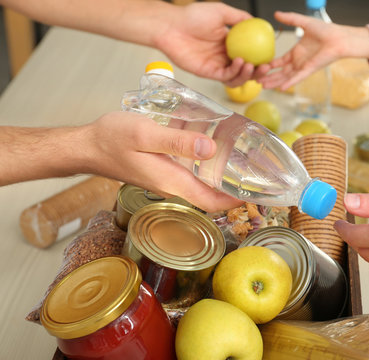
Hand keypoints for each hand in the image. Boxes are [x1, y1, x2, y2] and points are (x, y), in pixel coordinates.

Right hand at [80, 112, 242, 211]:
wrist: (88, 145)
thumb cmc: (112, 139)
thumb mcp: (146, 134)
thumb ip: (177, 142)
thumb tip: (210, 148)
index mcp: (171, 181)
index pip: (210, 201)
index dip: (234, 201)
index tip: (254, 193)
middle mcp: (171, 185)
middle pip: (209, 195)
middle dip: (232, 188)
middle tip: (253, 172)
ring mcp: (166, 180)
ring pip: (200, 184)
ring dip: (220, 177)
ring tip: (239, 159)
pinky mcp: (161, 171)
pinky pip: (189, 174)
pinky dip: (204, 166)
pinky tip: (211, 148)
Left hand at [150, 2, 262, 86]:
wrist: (171, 26)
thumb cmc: (191, 16)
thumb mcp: (220, 12)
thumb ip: (238, 18)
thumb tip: (256, 22)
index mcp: (229, 43)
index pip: (249, 54)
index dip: (261, 58)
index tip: (270, 56)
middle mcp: (224, 56)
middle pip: (246, 69)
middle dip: (258, 71)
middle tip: (266, 67)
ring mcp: (216, 65)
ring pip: (237, 77)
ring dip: (248, 74)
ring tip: (253, 66)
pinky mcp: (208, 73)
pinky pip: (226, 76)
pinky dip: (235, 72)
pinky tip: (240, 62)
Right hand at [256, 11, 368, 89]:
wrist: (339, 37)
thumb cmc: (326, 31)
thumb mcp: (304, 23)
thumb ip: (290, 19)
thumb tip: (276, 13)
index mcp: (296, 53)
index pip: (279, 62)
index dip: (269, 66)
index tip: (258, 67)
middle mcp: (298, 62)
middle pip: (280, 73)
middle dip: (268, 77)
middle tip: (255, 81)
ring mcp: (303, 67)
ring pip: (286, 77)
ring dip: (274, 82)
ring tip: (262, 86)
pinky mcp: (310, 69)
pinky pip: (298, 78)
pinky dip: (290, 83)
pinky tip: (281, 88)